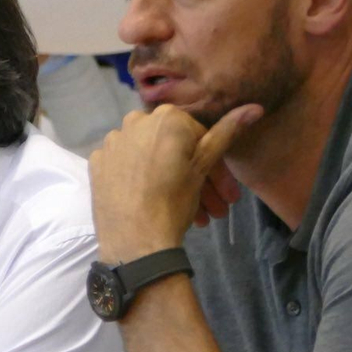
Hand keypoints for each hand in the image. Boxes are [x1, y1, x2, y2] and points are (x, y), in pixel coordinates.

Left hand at [89, 104, 261, 263]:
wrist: (134, 242)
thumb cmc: (174, 201)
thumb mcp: (203, 167)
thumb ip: (226, 133)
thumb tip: (254, 108)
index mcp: (165, 117)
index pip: (200, 137)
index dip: (217, 169)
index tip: (226, 194)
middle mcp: (134, 120)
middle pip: (174, 148)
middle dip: (198, 179)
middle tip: (214, 210)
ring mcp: (111, 142)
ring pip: (150, 157)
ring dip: (172, 181)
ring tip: (192, 216)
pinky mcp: (96, 163)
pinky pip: (125, 166)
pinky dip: (141, 180)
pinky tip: (152, 201)